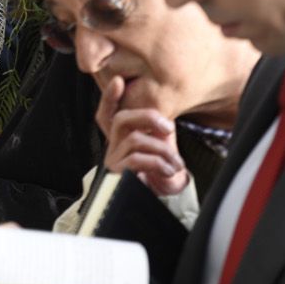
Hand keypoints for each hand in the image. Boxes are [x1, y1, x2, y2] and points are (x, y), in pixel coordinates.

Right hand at [96, 77, 189, 195]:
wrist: (160, 202)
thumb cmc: (159, 175)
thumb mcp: (159, 148)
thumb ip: (157, 132)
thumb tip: (163, 121)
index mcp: (121, 139)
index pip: (108, 114)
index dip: (109, 98)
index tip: (117, 81)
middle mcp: (113, 148)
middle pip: (121, 120)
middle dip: (146, 117)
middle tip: (168, 127)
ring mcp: (114, 161)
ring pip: (135, 139)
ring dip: (162, 149)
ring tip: (176, 162)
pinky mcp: (119, 175)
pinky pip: (138, 159)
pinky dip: (158, 162)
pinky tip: (169, 170)